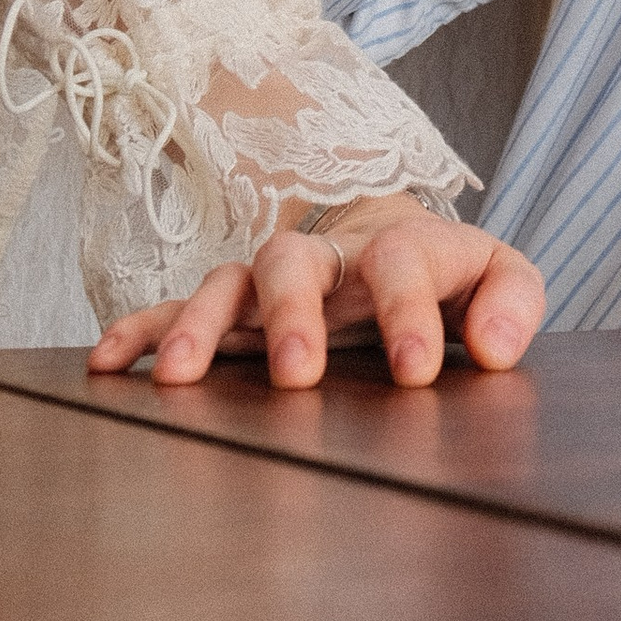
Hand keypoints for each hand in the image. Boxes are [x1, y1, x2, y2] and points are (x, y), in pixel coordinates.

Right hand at [90, 195, 545, 391]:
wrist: (391, 243)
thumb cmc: (448, 275)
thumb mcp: (498, 275)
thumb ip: (512, 301)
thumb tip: (493, 348)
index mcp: (399, 247)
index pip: (403, 261)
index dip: (410, 312)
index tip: (417, 373)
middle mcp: (325, 259)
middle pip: (295, 263)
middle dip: (292, 315)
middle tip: (298, 374)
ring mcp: (270, 284)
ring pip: (227, 285)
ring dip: (199, 326)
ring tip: (178, 377)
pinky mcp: (232, 311)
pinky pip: (174, 310)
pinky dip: (141, 330)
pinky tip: (109, 362)